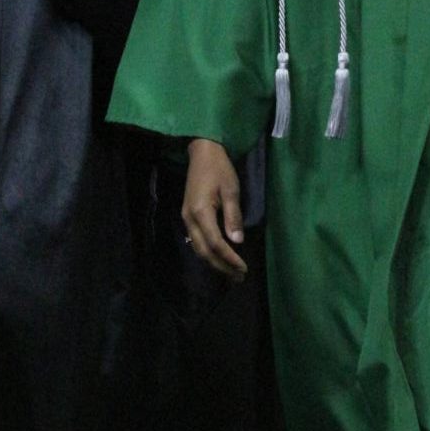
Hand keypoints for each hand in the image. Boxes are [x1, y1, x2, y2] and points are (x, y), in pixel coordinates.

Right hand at [182, 138, 247, 280]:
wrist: (202, 153)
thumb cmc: (219, 168)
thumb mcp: (231, 189)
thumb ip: (233, 216)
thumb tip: (237, 241)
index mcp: (200, 212)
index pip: (215, 243)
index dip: (229, 258)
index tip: (243, 267)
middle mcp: (189, 219)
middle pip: (204, 251)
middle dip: (221, 266)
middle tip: (239, 277)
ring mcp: (186, 218)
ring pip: (198, 248)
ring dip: (214, 263)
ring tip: (231, 273)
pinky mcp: (188, 216)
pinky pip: (197, 241)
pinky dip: (208, 253)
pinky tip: (219, 258)